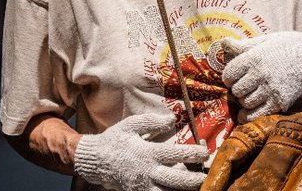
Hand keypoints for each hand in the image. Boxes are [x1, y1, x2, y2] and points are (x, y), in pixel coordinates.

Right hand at [73, 113, 207, 190]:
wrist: (96, 161)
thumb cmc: (115, 140)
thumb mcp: (131, 125)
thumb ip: (152, 121)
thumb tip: (172, 118)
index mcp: (148, 152)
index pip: (177, 153)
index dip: (194, 153)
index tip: (205, 151)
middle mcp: (148, 171)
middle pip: (177, 179)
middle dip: (195, 179)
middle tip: (206, 176)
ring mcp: (144, 186)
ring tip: (197, 188)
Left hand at [220, 31, 301, 120]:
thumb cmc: (287, 47)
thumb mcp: (265, 41)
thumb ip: (244, 46)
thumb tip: (223, 42)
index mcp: (253, 57)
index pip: (229, 74)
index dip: (229, 77)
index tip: (233, 78)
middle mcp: (259, 74)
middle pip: (237, 90)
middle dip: (238, 89)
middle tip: (244, 87)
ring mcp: (270, 89)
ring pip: (246, 102)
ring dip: (245, 101)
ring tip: (250, 96)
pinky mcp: (279, 101)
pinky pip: (257, 114)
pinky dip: (249, 116)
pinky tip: (247, 113)